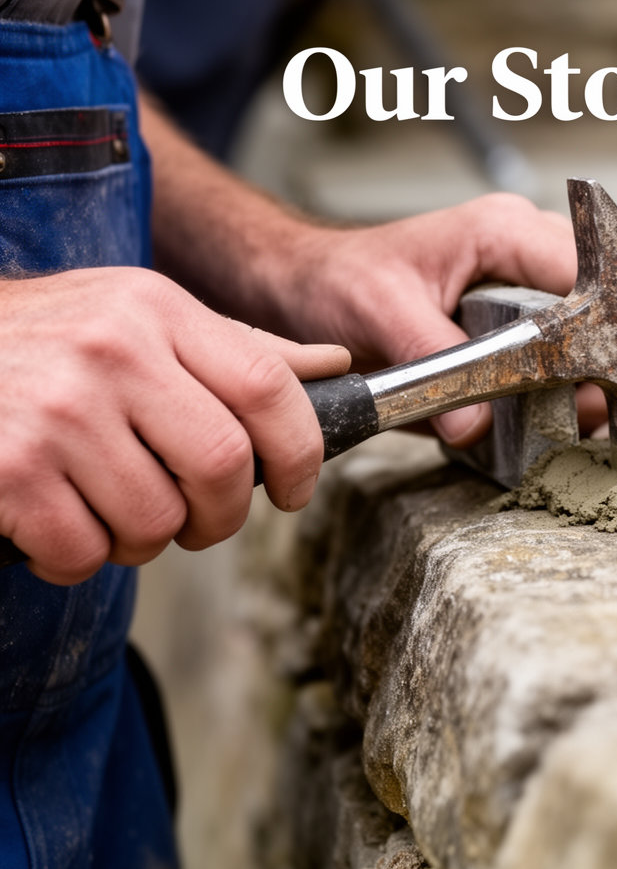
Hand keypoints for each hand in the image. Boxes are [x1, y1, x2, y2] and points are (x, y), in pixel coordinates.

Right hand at [0, 268, 349, 583]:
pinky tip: (58, 520)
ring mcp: (57, 412)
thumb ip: (238, 350)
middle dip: (223, 514)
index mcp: (158, 311)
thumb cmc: (53, 339)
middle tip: (202, 519)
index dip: (301, 452)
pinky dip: (80, 558)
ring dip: (145, 539)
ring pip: (157, 522)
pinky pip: (85, 553)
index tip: (295, 488)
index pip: (267, 387)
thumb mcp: (144, 317)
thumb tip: (333, 367)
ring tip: (113, 508)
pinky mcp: (9, 471)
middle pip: (224, 466)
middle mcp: (112, 352)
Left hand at [271, 193, 616, 443]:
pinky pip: (576, 339)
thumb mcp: (377, 314)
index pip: (600, 278)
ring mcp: (527, 280)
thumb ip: (428, 362)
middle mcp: (527, 250)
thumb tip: (472, 424)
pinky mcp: (515, 313)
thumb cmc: (340, 284)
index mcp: (505, 234)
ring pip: (609, 317)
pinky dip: (603, 374)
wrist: (308, 282)